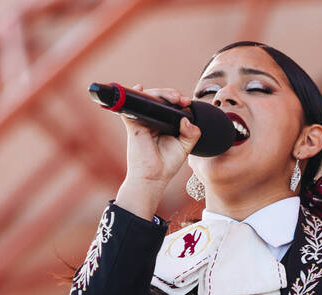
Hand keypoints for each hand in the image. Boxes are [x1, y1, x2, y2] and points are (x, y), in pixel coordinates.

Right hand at [114, 86, 202, 218]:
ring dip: (160, 93)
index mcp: (164, 124)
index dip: (178, 100)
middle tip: (182, 99)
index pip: (169, 105)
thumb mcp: (185, 147)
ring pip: (148, 99)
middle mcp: (152, 120)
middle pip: (159, 99)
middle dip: (171, 94)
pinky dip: (133, 96)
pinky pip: (130, 107)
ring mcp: (142, 121)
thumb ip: (192, 133)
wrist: (154, 178)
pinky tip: (139, 88)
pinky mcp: (134, 125)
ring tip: (174, 97)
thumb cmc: (166, 165)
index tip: (187, 102)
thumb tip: (186, 119)